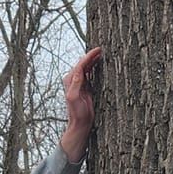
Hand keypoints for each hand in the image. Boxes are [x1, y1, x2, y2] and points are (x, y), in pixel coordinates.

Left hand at [58, 45, 102, 162]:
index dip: (89, 56)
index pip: (80, 64)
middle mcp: (73, 80)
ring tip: (102, 54)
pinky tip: (100, 65)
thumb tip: (78, 69)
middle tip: (102, 49)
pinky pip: (90, 74)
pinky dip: (94, 68)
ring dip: (93, 61)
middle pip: (83, 64)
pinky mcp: (85, 88)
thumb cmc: (77, 113)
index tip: (98, 50)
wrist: (80, 124)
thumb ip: (76, 83)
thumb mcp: (75, 98)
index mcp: (70, 80)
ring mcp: (79, 83)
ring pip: (87, 68)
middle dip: (92, 56)